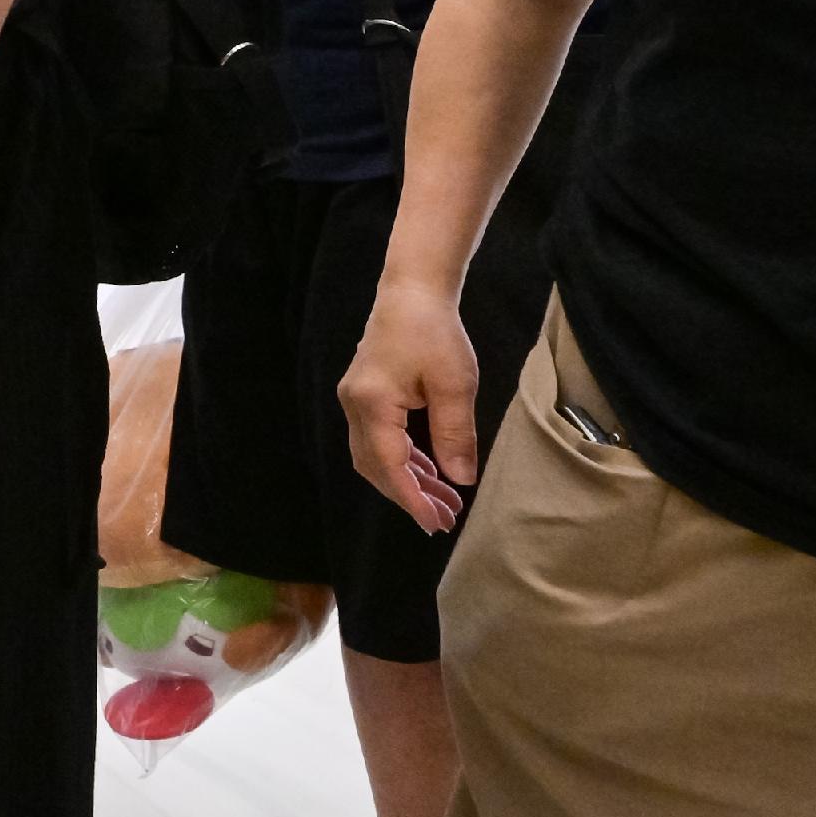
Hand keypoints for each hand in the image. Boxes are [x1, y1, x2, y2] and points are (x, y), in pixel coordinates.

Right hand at [340, 275, 481, 532]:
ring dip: (406, 481)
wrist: (411, 293)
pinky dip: (403, 461)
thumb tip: (461, 480)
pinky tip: (430, 472)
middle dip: (408, 496)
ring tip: (443, 501)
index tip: (434, 523)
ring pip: (374, 456)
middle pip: (374, 467)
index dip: (412, 499)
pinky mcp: (364, 396)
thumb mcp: (454, 385)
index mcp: (372, 403)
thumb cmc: (434, 332)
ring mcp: (355, 401)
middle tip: (444, 519)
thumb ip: (455, 435)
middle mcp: (354, 406)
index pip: (389, 465)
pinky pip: (378, 441)